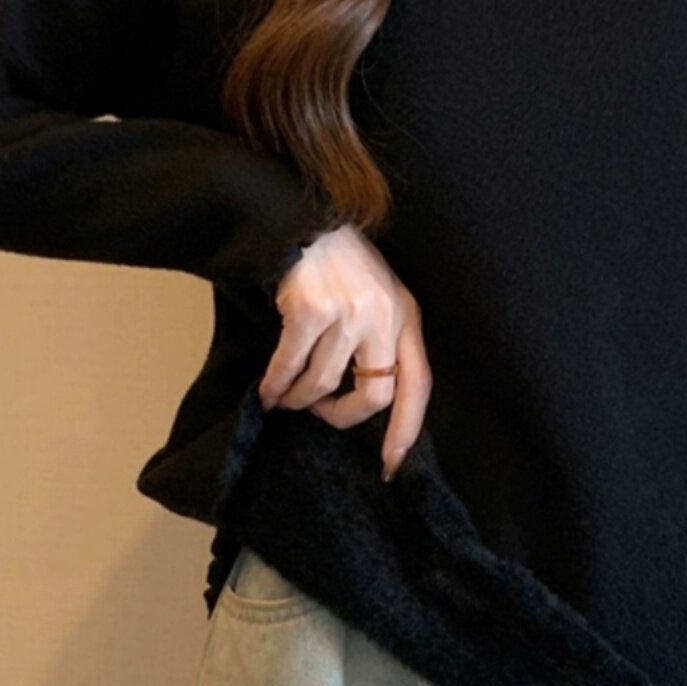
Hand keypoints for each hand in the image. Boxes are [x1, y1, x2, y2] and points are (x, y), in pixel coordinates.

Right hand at [257, 223, 431, 482]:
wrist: (305, 222)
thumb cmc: (341, 265)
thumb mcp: (379, 298)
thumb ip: (381, 341)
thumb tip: (366, 399)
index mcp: (407, 318)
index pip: (417, 385)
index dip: (406, 430)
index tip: (391, 463)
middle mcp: (385, 318)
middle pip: (375, 397)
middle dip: (342, 416)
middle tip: (319, 414)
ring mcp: (349, 314)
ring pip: (325, 384)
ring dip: (300, 400)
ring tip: (285, 399)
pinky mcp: (311, 311)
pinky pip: (291, 366)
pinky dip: (277, 384)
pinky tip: (268, 389)